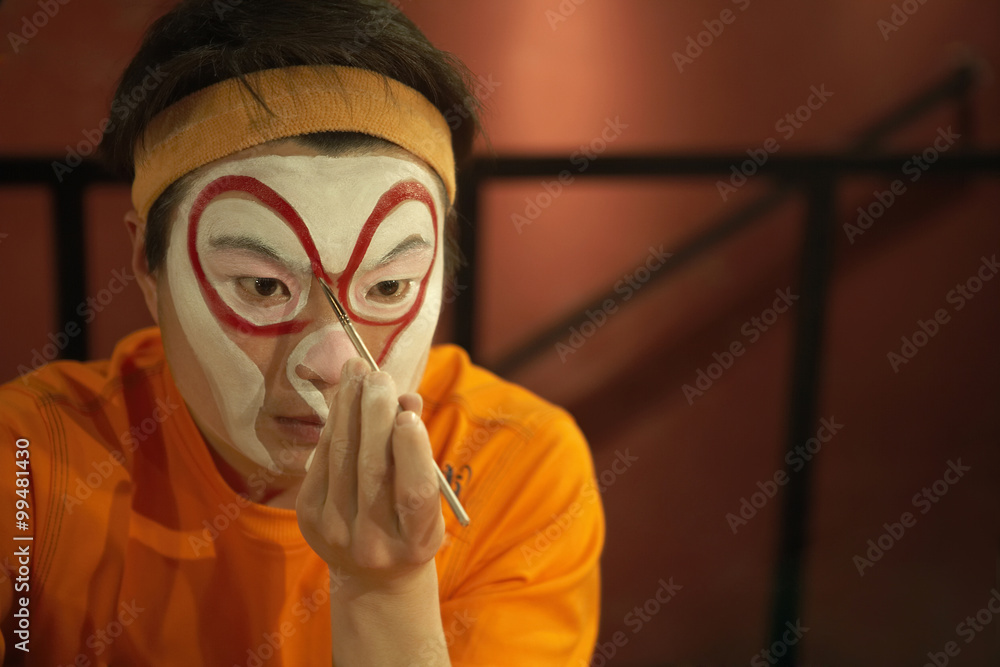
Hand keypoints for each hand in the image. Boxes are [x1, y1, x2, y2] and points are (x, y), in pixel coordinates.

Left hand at [296, 357, 445, 587]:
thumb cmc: (410, 525)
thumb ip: (419, 453)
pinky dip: (334, 424)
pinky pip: (322, 460)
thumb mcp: (429, 500)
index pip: (414, 494)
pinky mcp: (308, 516)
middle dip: (374, 415)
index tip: (408, 415)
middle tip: (380, 376)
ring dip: (349, 408)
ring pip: (341, 457)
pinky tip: (343, 398)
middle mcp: (373, 542)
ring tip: (357, 371)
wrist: (373, 576)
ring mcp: (335, 531)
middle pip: (371, 469)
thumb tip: (406, 400)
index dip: (411, 453)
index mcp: (416, 541)